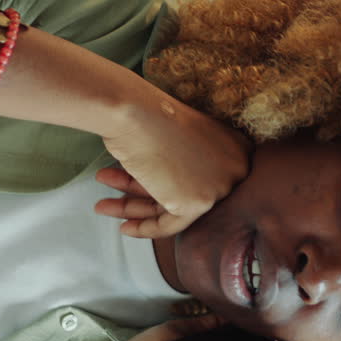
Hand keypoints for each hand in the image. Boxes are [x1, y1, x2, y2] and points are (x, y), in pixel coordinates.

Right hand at [97, 93, 249, 237]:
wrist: (133, 112)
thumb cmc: (146, 114)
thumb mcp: (175, 137)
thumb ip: (182, 161)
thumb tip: (167, 184)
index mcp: (236, 147)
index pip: (201, 177)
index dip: (165, 184)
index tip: (141, 191)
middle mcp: (236, 168)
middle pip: (186, 192)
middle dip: (142, 196)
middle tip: (117, 196)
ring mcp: (220, 187)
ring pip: (175, 208)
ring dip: (135, 209)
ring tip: (104, 207)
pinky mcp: (199, 203)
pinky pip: (171, 225)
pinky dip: (146, 228)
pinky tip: (124, 227)